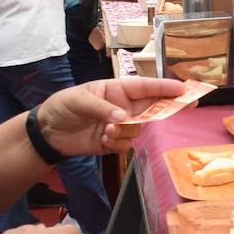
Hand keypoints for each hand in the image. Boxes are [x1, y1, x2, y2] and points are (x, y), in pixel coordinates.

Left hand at [36, 77, 188, 156]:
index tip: (185, 90)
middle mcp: (123, 106)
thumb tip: (124, 119)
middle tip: (186, 107)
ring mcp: (120, 125)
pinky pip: (127, 145)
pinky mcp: (113, 142)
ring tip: (107, 132)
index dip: (166, 87)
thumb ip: (103, 109)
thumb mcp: (80, 100)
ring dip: (127, 132)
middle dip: (167, 108)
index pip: (146, 87)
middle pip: (153, 107)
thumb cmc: (63, 106)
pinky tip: (102, 141)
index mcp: (117, 90)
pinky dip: (117, 145)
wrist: (47, 132)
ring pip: (139, 130)